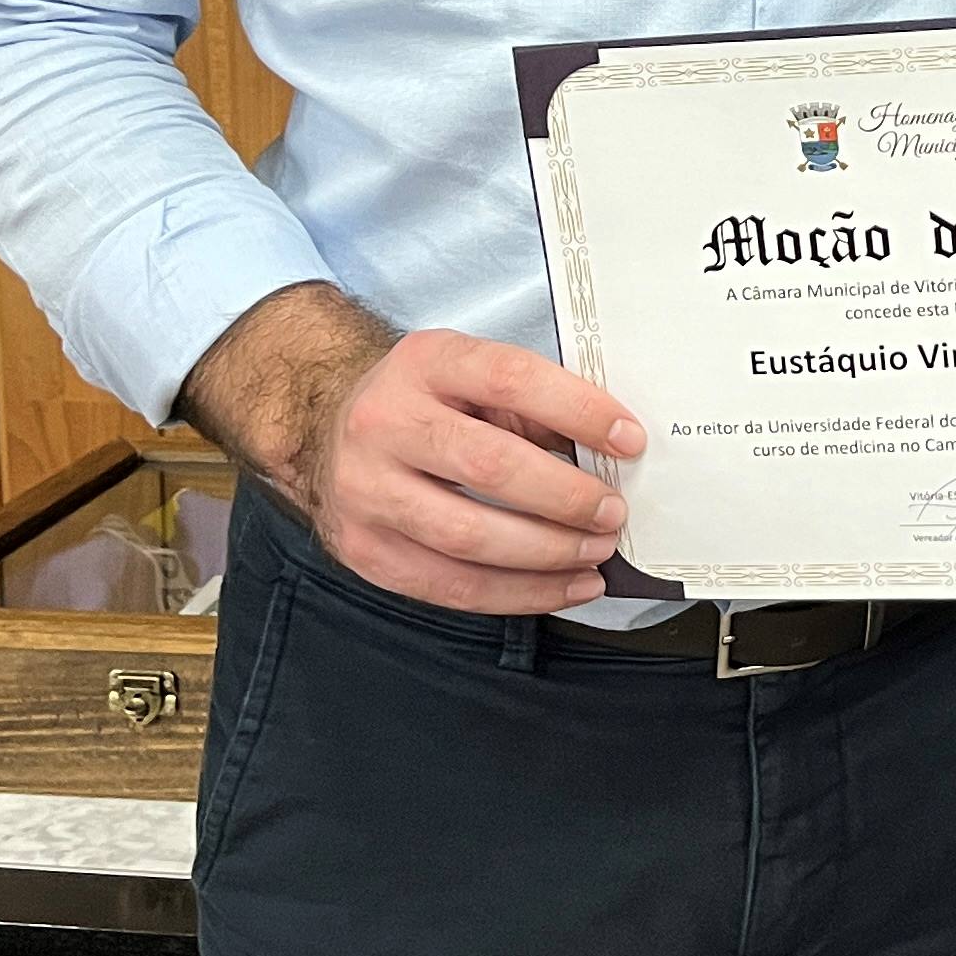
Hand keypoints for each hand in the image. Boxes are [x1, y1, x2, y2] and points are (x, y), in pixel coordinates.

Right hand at [182, 285, 642, 612]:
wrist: (324, 424)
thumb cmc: (427, 401)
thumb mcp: (470, 373)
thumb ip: (532, 405)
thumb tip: (614, 454)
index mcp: (425, 362)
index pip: (511, 380)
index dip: (579, 411)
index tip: (631, 440)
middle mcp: (385, 422)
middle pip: (490, 466)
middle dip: (566, 498)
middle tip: (614, 513)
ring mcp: (365, 491)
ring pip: (469, 537)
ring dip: (547, 555)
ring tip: (596, 556)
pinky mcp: (362, 550)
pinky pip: (449, 585)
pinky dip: (516, 593)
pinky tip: (563, 588)